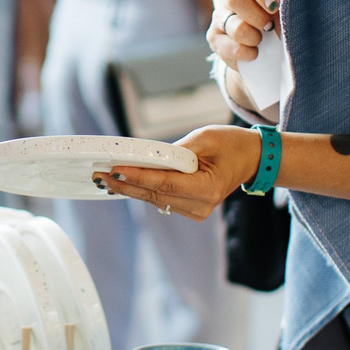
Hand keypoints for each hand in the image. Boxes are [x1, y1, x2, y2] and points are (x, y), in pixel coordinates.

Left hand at [93, 125, 263, 221]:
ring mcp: (196, 211)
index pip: (165, 184)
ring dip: (130, 189)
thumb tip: (145, 158)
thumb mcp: (204, 138)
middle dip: (125, 184)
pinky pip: (161, 199)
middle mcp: (201, 205)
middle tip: (100, 174)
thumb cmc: (230, 144)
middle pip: (155, 195)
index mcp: (208, 188)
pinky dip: (142, 190)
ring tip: (104, 178)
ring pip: (155, 199)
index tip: (116, 169)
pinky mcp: (190, 209)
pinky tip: (123, 183)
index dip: (138, 177)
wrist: (250, 159)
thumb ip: (175, 151)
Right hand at [206, 0, 277, 68]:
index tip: (274, 7)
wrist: (262, 52)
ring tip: (261, 41)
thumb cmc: (274, 26)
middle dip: (258, 17)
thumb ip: (282, 10)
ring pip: (236, 26)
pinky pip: (232, 48)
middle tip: (269, 28)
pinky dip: (248, 53)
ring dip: (254, 37)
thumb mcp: (281, 14)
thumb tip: (278, 17)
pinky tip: (254, 53)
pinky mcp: (214, 39)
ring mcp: (219, 18)